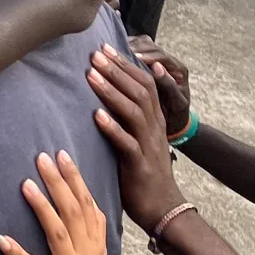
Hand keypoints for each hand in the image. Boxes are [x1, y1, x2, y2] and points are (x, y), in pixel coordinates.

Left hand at [0, 151, 115, 254]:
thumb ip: (91, 232)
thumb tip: (86, 201)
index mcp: (96, 246)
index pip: (88, 205)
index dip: (76, 179)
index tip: (63, 155)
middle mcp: (87, 254)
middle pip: (73, 211)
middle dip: (58, 182)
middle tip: (42, 157)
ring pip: (56, 233)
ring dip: (41, 207)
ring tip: (25, 183)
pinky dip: (17, 253)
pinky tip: (0, 239)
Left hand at [88, 45, 186, 233]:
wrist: (163, 207)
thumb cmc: (144, 170)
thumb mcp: (140, 137)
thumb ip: (129, 115)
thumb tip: (111, 92)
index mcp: (154, 119)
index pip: (144, 83)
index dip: (125, 64)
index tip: (104, 48)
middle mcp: (153, 127)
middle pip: (138, 91)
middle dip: (116, 71)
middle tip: (95, 54)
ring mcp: (148, 145)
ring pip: (133, 111)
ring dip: (111, 92)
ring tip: (91, 75)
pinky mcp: (139, 164)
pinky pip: (127, 143)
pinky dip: (112, 127)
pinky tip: (96, 115)